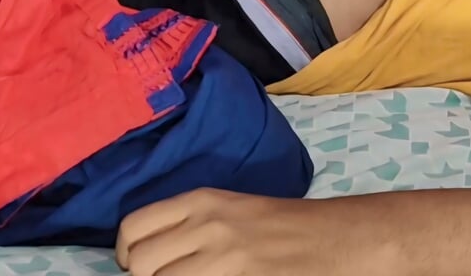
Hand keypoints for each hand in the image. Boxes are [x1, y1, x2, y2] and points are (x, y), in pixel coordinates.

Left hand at [115, 188, 405, 275]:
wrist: (344, 238)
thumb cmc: (286, 227)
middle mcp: (209, 226)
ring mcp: (228, 258)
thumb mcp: (231, 211)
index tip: (137, 269)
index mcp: (202, 201)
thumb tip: (143, 257)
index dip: (126, 257)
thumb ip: (189, 228)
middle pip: (141, 264)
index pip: (132, 229)